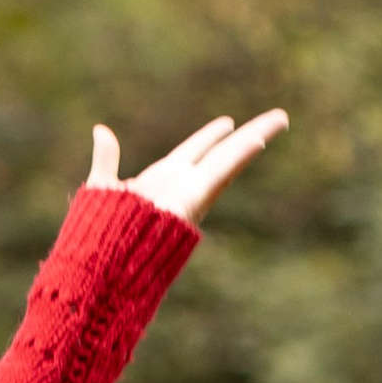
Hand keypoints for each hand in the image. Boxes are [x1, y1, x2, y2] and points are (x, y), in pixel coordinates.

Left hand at [88, 108, 288, 225]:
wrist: (104, 265)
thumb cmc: (101, 236)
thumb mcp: (103, 188)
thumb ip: (106, 160)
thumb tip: (101, 131)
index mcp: (162, 179)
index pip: (194, 151)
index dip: (210, 136)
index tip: (227, 123)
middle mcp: (182, 185)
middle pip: (221, 152)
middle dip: (247, 133)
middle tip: (278, 118)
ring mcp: (190, 194)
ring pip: (229, 160)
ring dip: (255, 138)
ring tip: (280, 120)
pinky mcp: (192, 203)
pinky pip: (219, 175)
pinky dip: (238, 158)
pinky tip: (257, 141)